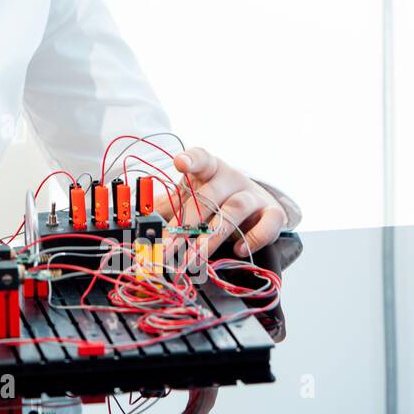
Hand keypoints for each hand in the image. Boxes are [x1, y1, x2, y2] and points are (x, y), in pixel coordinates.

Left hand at [154, 146, 287, 257]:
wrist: (254, 204)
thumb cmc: (215, 200)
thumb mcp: (190, 198)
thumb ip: (168, 210)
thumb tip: (141, 227)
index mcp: (209, 169)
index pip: (201, 158)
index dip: (191, 160)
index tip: (179, 164)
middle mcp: (231, 178)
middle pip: (209, 195)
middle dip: (188, 222)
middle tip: (171, 246)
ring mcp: (253, 194)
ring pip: (235, 209)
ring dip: (213, 235)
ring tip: (196, 256)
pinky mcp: (273, 212)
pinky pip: (268, 224)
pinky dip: (254, 238)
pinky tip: (237, 250)